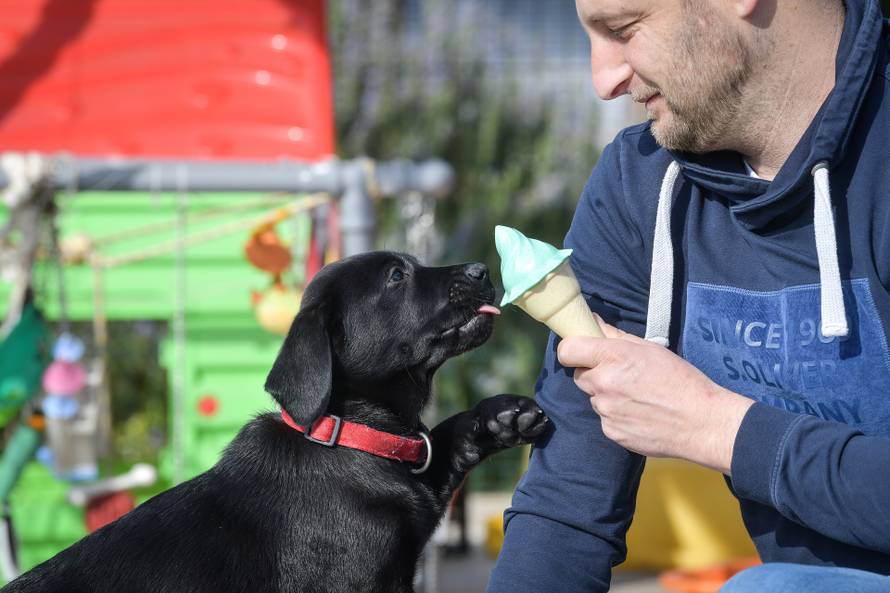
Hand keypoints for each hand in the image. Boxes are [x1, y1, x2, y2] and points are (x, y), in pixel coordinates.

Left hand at [556, 318, 753, 473]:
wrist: (702, 423)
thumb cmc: (681, 380)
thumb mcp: (649, 348)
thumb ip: (614, 335)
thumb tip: (591, 321)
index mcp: (612, 357)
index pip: (567, 351)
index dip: (572, 351)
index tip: (582, 352)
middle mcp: (603, 384)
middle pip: (580, 375)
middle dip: (595, 373)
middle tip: (622, 375)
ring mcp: (606, 411)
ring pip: (595, 398)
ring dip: (608, 396)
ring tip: (638, 397)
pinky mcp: (611, 432)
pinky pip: (605, 419)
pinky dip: (617, 416)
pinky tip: (640, 414)